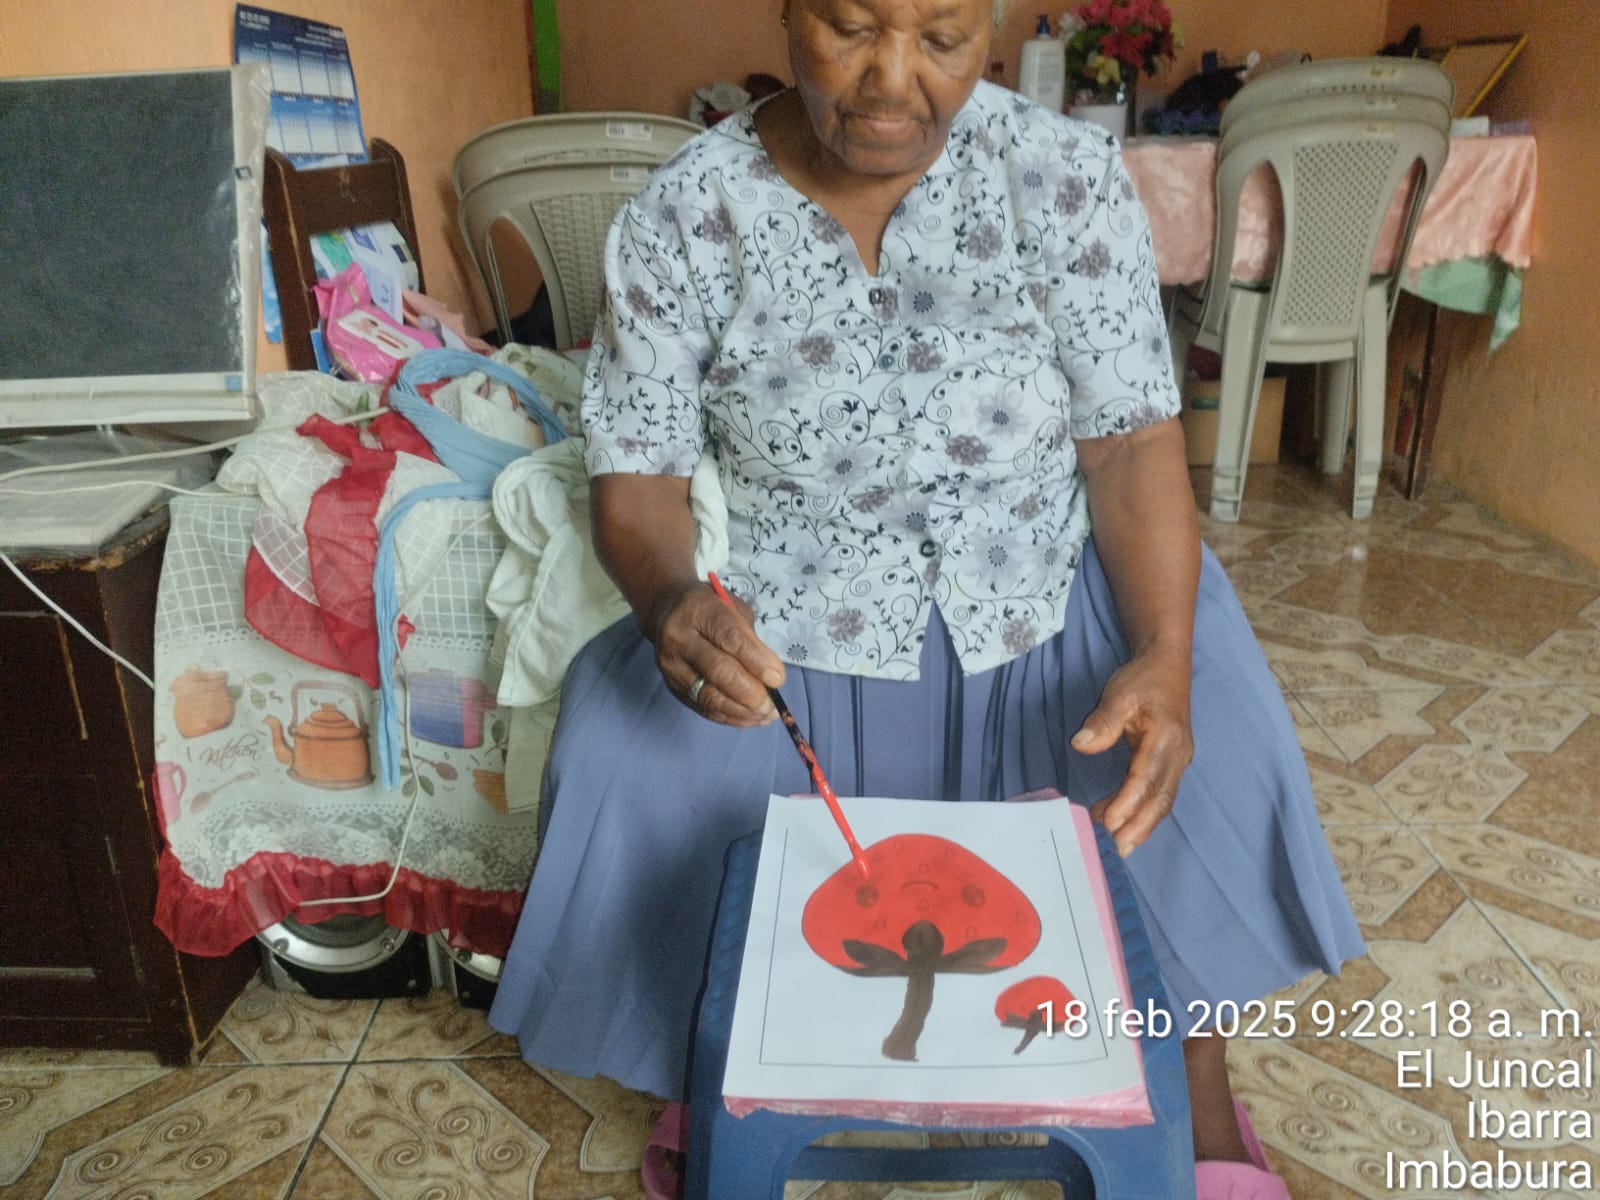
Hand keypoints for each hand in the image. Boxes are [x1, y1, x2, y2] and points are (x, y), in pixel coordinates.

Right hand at [650, 580, 785, 726]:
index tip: (778, 679)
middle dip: (751, 693)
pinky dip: (730, 717)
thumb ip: (751, 639)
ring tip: (766, 715)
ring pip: (709, 696)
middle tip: (773, 705)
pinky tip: (749, 718)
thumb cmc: (709, 608)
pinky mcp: (672, 686)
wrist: (666, 610)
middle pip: (718, 671)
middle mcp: (680, 638)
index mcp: (699, 610)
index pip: (731, 639)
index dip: (757, 662)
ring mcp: (672, 665)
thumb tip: (771, 677)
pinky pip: (703, 707)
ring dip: (742, 711)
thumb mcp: (733, 608)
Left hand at [1073, 647, 1193, 855]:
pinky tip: (1120, 821)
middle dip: (1140, 826)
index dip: (1128, 802)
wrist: (1168, 666)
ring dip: (1142, 825)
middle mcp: (1177, 755)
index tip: (1109, 822)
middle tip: (1117, 849)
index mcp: (1166, 737)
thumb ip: (1103, 720)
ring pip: (1162, 801)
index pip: (1146, 777)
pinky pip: (1160, 794)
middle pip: (1160, 798)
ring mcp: (1178, 761)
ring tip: (1117, 844)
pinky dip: (1143, 812)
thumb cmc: (1144, 679)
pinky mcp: (1172, 764)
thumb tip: (1082, 743)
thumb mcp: (1121, 692)